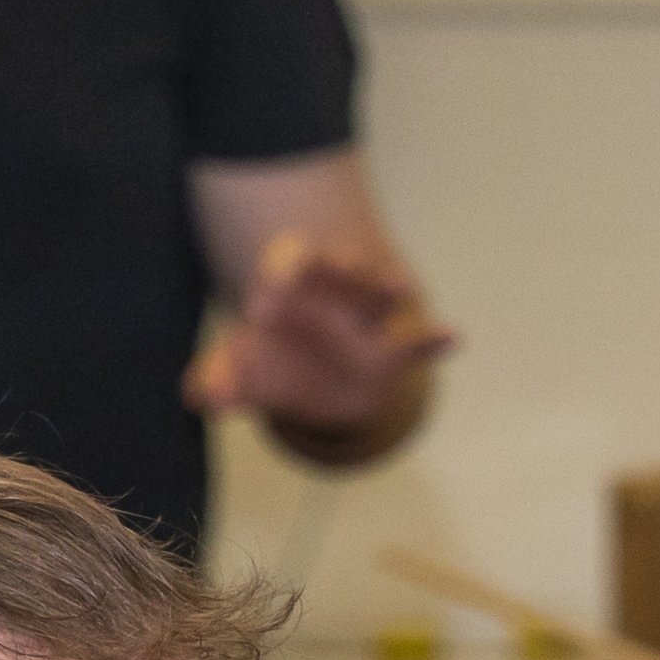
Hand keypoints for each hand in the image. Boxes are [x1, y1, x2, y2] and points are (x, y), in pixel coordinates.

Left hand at [180, 227, 456, 447]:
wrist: (313, 394)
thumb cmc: (269, 370)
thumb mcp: (238, 376)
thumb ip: (216, 382)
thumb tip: (205, 398)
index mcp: (287, 291)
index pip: (288, 261)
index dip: (282, 268)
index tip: (273, 290)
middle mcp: (328, 299)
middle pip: (341, 267)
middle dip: (344, 266)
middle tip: (345, 266)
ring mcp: (362, 325)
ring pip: (379, 297)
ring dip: (387, 289)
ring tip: (399, 285)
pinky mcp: (388, 357)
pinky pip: (414, 345)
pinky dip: (434, 340)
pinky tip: (455, 336)